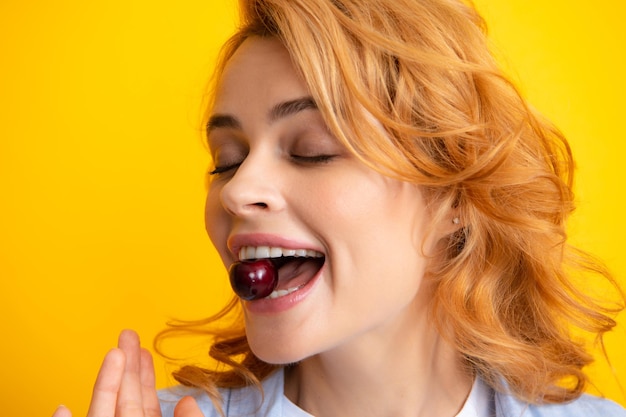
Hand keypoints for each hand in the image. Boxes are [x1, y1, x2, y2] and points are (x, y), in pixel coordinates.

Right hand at [52, 330, 203, 416]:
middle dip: (125, 365)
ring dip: (104, 383)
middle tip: (128, 333)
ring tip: (113, 354)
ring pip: (100, 413)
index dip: (144, 376)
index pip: (143, 404)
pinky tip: (61, 408)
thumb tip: (189, 400)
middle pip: (122, 400)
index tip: (143, 350)